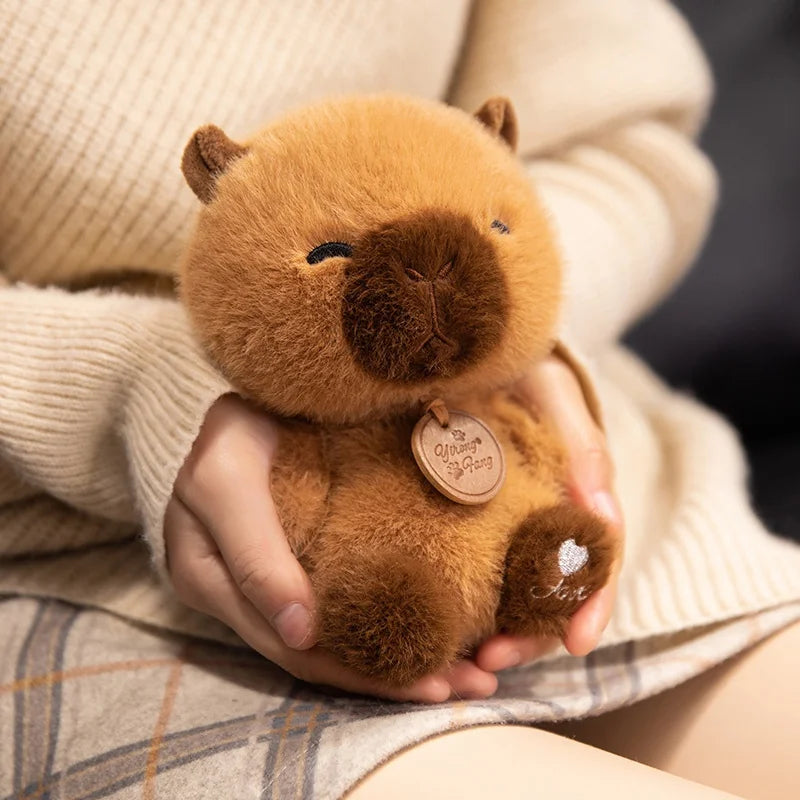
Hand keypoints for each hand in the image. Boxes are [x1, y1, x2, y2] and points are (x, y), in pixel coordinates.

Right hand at [164, 394, 497, 701]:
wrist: (251, 405)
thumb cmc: (236, 430)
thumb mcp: (229, 479)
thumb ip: (254, 553)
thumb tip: (301, 633)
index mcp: (208, 576)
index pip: (286, 643)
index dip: (353, 669)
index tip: (425, 679)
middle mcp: (236, 594)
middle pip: (319, 656)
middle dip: (391, 678)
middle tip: (469, 687)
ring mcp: (265, 585)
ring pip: (333, 645)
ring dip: (398, 667)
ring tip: (469, 678)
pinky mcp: (294, 569)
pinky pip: (338, 615)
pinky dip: (383, 635)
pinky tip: (434, 645)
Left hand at [475, 355, 624, 671]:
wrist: (474, 354)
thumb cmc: (524, 369)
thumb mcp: (554, 393)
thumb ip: (583, 445)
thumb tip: (601, 512)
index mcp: (579, 494)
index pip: (599, 558)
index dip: (593, 602)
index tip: (577, 642)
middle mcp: (548, 518)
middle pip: (556, 591)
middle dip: (533, 633)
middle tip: (492, 658)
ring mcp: (509, 524)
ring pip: (515, 591)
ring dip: (499, 629)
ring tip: (465, 656)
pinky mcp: (469, 522)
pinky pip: (473, 568)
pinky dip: (465, 600)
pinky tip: (441, 622)